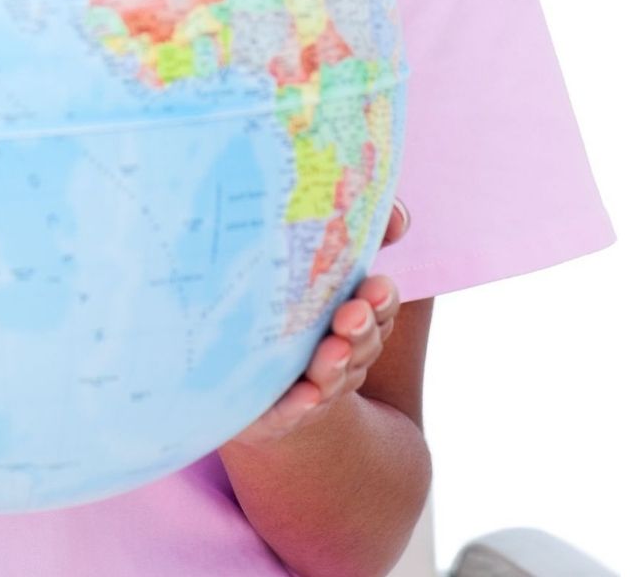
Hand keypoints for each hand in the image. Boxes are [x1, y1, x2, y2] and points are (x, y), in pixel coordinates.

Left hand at [223, 197, 410, 449]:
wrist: (231, 370)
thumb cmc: (281, 301)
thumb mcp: (319, 259)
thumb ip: (363, 230)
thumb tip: (398, 218)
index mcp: (349, 316)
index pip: (378, 308)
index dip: (381, 300)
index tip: (374, 288)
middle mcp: (335, 353)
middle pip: (360, 345)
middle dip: (361, 330)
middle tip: (352, 315)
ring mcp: (305, 385)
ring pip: (331, 379)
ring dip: (335, 365)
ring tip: (332, 351)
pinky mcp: (269, 411)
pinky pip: (287, 413)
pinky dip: (299, 406)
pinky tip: (305, 396)